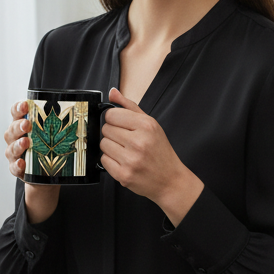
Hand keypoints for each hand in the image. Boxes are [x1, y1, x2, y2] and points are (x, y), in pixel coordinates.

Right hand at [4, 99, 58, 223]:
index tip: (26, 105)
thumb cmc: (50, 150)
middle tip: (27, 125)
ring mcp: (14, 153)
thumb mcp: (55, 136)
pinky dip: (17, 165)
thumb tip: (85, 114)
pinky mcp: (17, 168)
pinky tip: (22, 163)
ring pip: (11, 148)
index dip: (19, 107)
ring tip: (26, 143)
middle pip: (12, 129)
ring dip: (18, 144)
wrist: (48, 175)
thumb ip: (62, 124)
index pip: (17, 112)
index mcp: (24, 125)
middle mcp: (16, 138)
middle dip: (19, 126)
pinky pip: (14, 167)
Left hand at [100, 87, 202, 225]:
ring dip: (111, 147)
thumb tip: (112, 92)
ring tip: (125, 152)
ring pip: (103, 144)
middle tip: (126, 141)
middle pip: (106, 129)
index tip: (122, 125)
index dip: (115, 119)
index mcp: (146, 125)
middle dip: (113, 134)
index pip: (111, 114)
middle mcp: (139, 142)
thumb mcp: (151, 124)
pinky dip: (111, 161)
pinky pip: (104, 160)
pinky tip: (123, 161)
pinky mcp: (123, 175)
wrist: (170, 180)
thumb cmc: (160, 152)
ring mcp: (130, 160)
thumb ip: (129, 106)